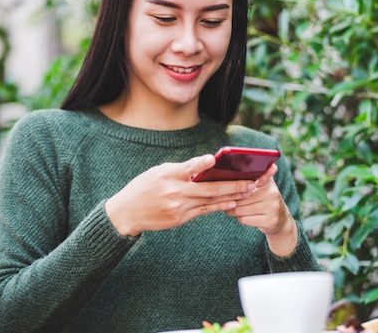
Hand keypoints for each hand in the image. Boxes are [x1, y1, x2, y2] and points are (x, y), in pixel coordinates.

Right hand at [104, 154, 255, 236]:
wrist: (126, 213)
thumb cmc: (144, 187)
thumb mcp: (159, 171)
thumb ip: (182, 169)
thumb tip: (206, 165)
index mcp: (168, 175)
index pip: (187, 168)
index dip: (200, 164)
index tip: (213, 159)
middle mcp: (175, 191)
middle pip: (209, 188)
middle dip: (232, 185)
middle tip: (251, 182)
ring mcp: (179, 207)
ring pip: (210, 200)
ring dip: (231, 196)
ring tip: (248, 192)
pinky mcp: (180, 218)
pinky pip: (204, 211)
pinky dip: (219, 206)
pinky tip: (232, 203)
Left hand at [225, 164, 298, 256]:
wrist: (281, 219)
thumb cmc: (265, 200)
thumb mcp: (263, 186)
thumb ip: (253, 177)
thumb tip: (232, 172)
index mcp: (268, 183)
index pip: (264, 176)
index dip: (264, 172)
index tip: (270, 167)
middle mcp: (272, 193)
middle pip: (242, 196)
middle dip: (231, 199)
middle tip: (227, 200)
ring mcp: (272, 208)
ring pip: (241, 209)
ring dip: (232, 210)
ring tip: (231, 208)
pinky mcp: (270, 221)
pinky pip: (244, 219)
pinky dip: (239, 218)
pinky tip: (240, 216)